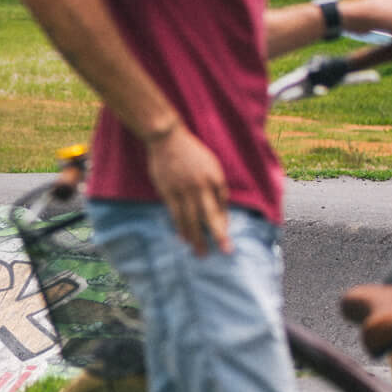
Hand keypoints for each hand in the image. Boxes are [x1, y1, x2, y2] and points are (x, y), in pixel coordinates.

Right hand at [145, 128, 229, 255]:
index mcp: (214, 177)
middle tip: (224, 251)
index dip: (224, 221)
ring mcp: (183, 190)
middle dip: (218, 235)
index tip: (224, 235)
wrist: (167, 139)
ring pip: (191, 219)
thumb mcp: (210, 164)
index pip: (222, 204)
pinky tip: (183, 239)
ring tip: (201, 253)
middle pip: (210, 216)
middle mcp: (201, 185)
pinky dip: (180, 228)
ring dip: (196, 238)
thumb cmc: (191, 152)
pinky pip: (176, 215)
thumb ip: (215, 184)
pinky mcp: (168, 192)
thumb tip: (219, 208)